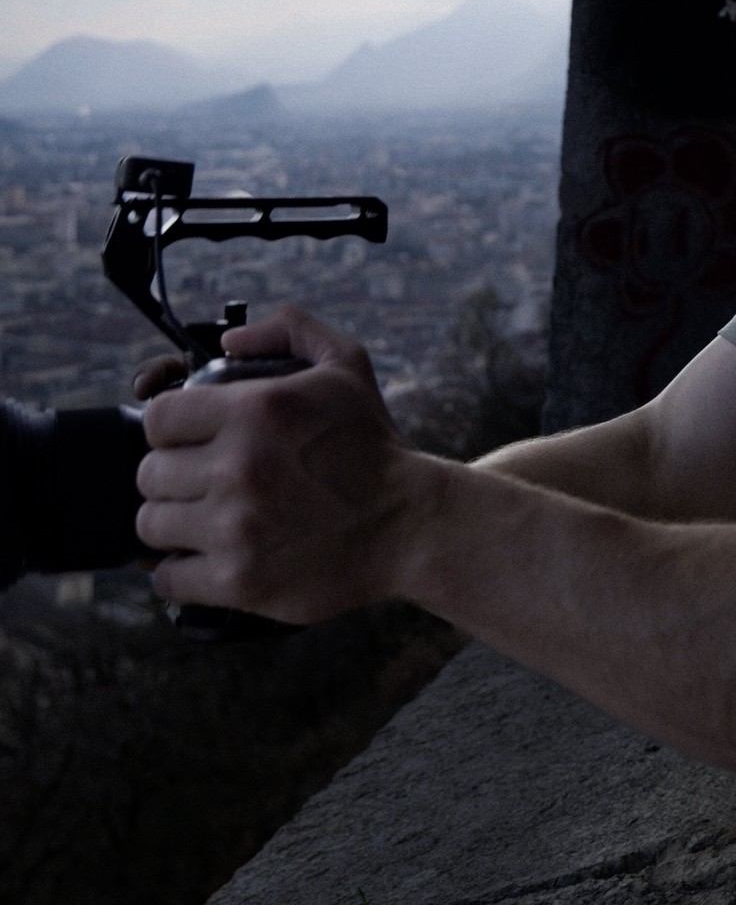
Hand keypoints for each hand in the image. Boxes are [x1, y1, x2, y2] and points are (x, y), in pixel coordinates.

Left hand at [136, 305, 434, 623]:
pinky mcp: (239, 582)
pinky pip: (168, 578)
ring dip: (175, 522)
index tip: (193, 439)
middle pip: (150, 473)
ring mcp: (235, 529)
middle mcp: (238, 467)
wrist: (409, 525)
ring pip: (150, 525)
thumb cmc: (372, 445)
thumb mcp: (345, 364)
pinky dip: (182, 570)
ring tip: (207, 518)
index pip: (158, 417)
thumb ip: (287, 330)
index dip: (172, 426)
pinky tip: (211, 556)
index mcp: (255, 409)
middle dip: (175, 475)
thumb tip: (229, 339)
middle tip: (206, 480)